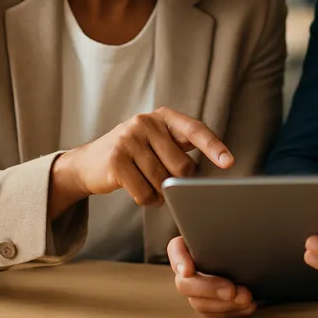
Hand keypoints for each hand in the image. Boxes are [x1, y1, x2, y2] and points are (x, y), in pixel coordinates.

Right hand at [49, 107, 232, 217]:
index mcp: (162, 116)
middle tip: (164, 181)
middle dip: (178, 182)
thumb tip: (211, 167)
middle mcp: (145, 122)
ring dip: (160, 194)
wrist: (88, 163)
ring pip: (162, 182)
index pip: (195, 130)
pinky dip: (147, 200)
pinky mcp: (116, 161)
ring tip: (148, 186)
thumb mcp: (155, 142)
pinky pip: (145, 193)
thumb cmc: (133, 155)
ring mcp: (128, 140)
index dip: (214, 146)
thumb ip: (179, 148)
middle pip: (181, 165)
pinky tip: (138, 191)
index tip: (229, 162)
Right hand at [168, 236, 255, 317]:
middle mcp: (185, 269)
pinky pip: (214, 314)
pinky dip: (232, 312)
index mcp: (185, 246)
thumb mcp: (227, 228)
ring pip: (200, 304)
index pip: (176, 250)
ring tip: (247, 298)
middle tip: (232, 290)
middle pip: (186, 284)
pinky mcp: (208, 304)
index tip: (188, 270)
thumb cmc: (234, 234)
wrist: (246, 251)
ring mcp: (195, 290)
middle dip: (210, 289)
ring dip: (224, 304)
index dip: (180, 261)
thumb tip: (230, 218)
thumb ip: (222, 229)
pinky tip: (248, 306)